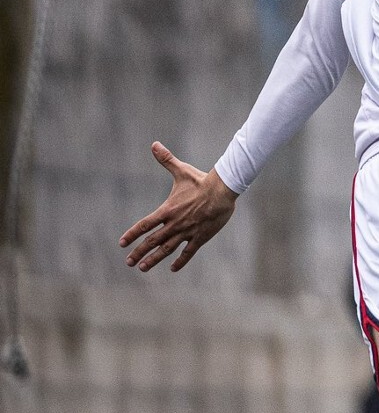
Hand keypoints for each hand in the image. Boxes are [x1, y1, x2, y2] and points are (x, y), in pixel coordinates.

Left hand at [120, 141, 238, 271]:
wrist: (222, 191)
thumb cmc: (202, 181)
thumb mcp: (181, 171)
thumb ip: (166, 160)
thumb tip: (154, 144)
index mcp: (167, 210)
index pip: (144, 225)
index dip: (132, 235)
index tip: (122, 244)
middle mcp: (174, 224)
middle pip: (152, 241)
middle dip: (139, 252)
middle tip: (129, 262)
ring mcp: (187, 232)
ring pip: (167, 249)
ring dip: (154, 259)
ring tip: (143, 267)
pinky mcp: (200, 237)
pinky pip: (188, 252)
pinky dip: (180, 260)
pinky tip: (173, 268)